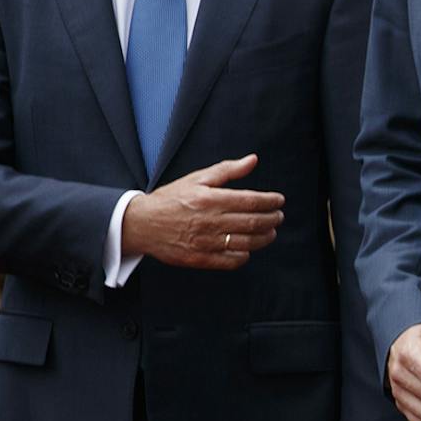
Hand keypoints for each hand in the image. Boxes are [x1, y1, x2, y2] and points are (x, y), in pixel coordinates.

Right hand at [120, 154, 284, 268]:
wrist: (140, 224)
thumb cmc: (170, 199)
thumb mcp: (197, 179)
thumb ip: (227, 170)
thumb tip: (253, 160)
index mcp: (210, 200)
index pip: (252, 201)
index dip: (271, 201)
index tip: (279, 201)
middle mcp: (210, 221)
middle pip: (253, 222)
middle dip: (273, 219)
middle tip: (279, 216)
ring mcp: (205, 242)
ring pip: (247, 243)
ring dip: (265, 238)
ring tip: (270, 232)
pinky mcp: (200, 258)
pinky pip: (231, 261)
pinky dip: (245, 255)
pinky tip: (248, 248)